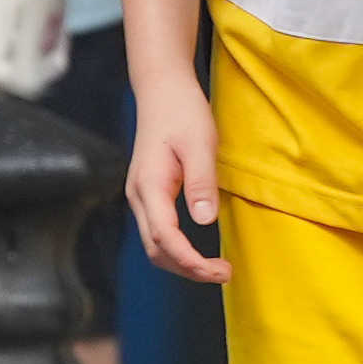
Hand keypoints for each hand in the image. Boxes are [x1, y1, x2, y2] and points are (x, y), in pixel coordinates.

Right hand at [127, 74, 228, 283]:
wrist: (162, 89)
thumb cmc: (182, 112)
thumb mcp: (199, 144)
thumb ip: (201, 182)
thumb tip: (204, 221)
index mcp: (149, 186)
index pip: (165, 237)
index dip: (190, 261)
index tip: (218, 271)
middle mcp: (138, 195)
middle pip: (156, 249)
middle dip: (188, 269)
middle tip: (223, 274)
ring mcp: (140, 196)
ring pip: (154, 244)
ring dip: (182, 262)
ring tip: (215, 268)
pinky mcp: (147, 193)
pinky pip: (157, 232)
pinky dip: (176, 249)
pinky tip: (198, 251)